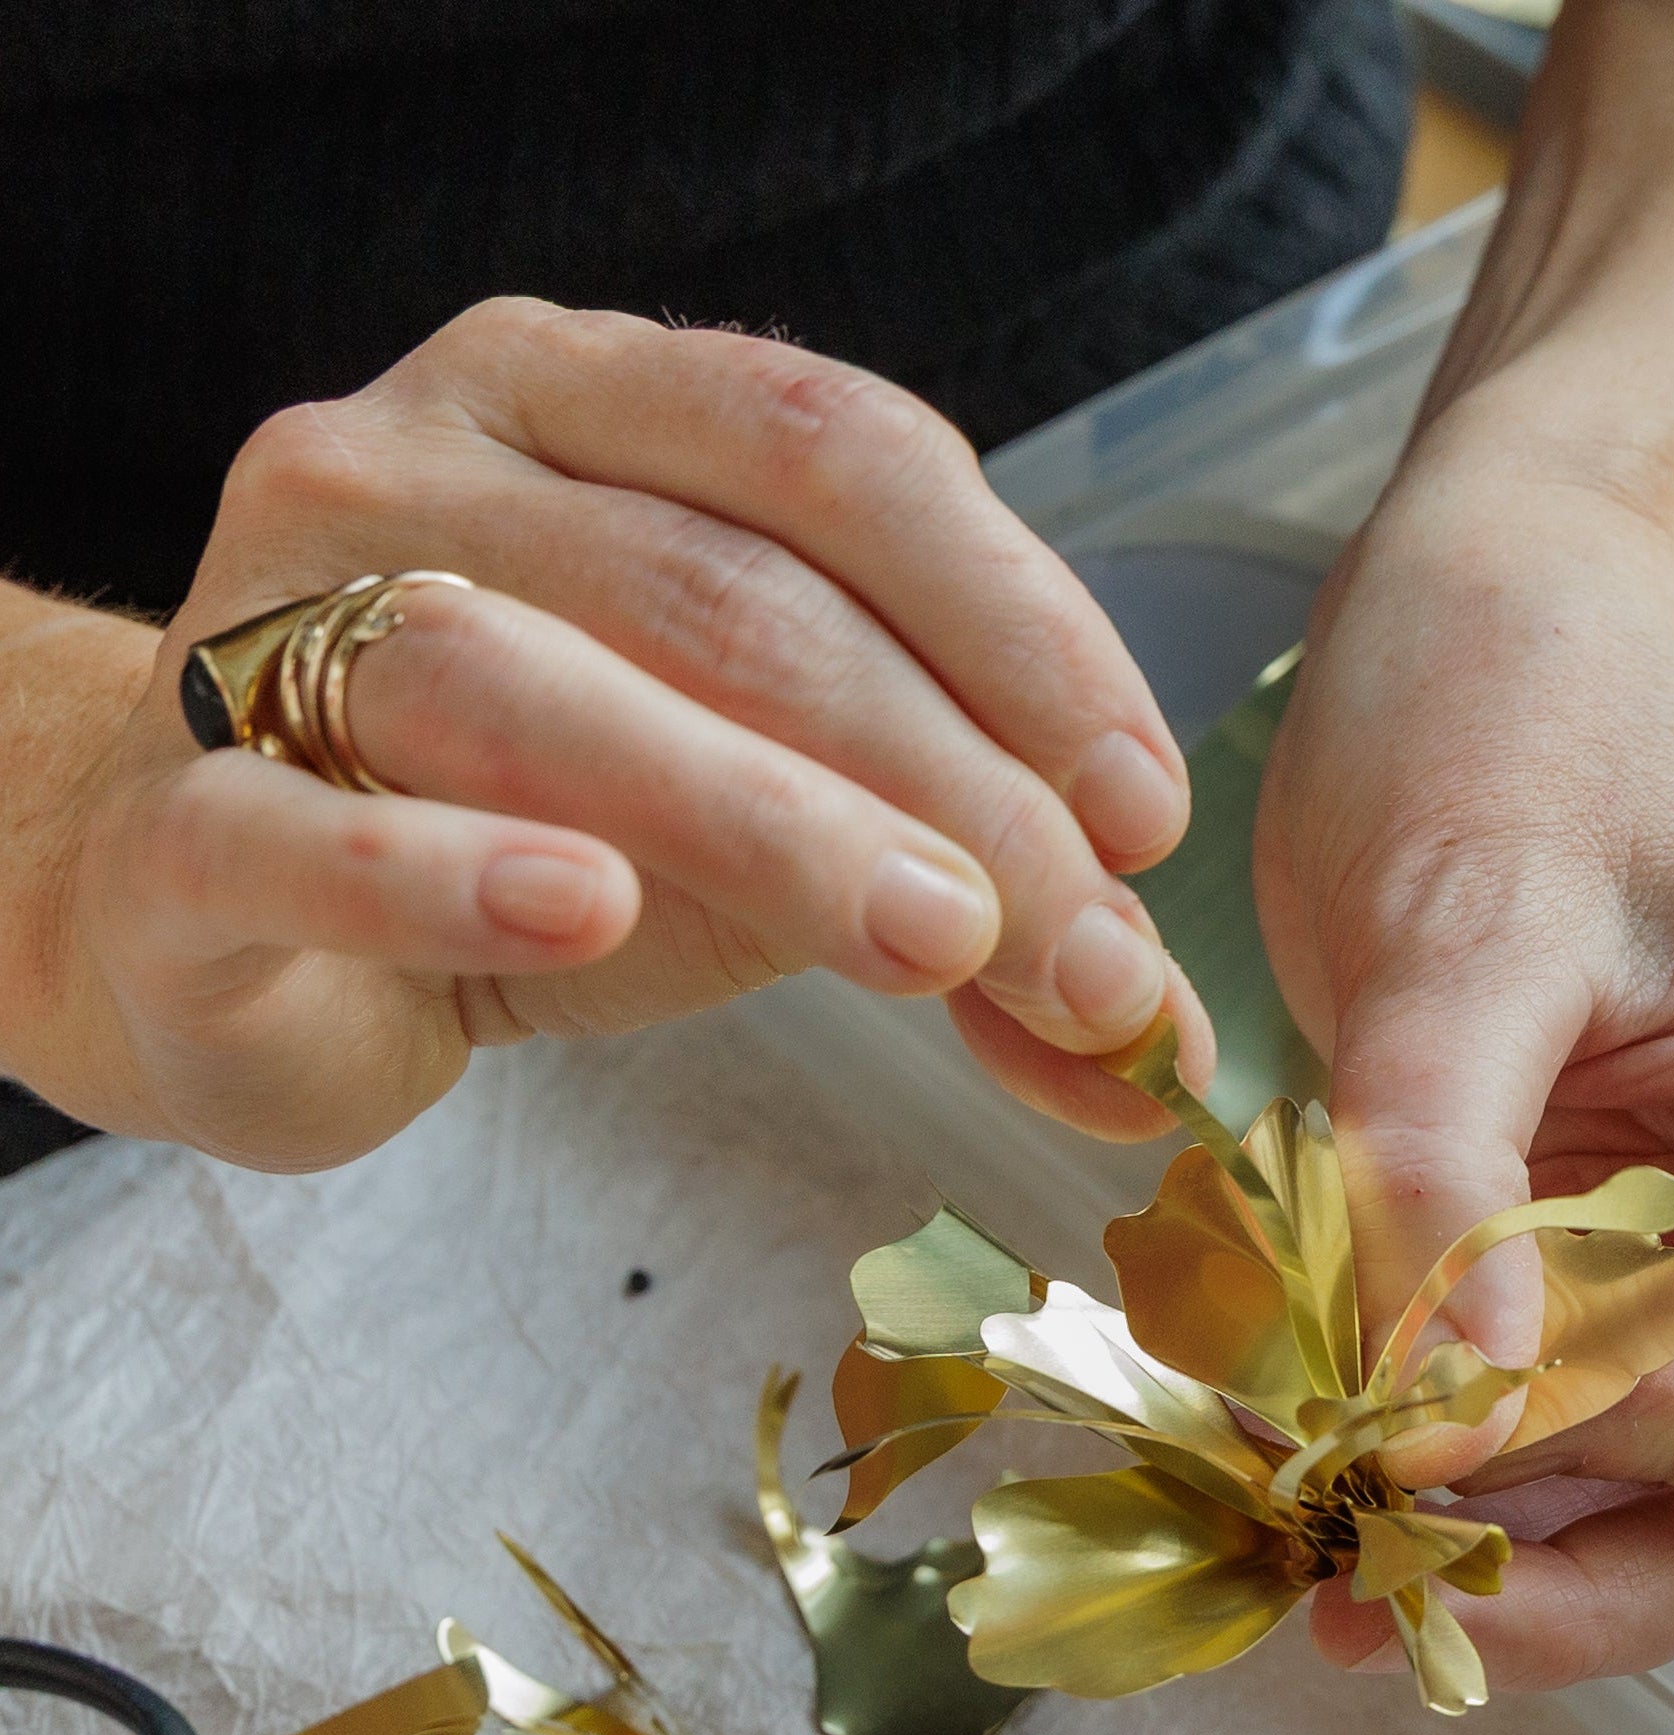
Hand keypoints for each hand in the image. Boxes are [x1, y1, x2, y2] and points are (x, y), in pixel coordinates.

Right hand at [23, 300, 1210, 1168]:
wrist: (230, 929)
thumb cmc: (525, 835)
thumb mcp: (768, 833)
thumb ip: (951, 896)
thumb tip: (1149, 1043)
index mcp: (585, 401)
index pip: (838, 452)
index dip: (1020, 623)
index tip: (1137, 807)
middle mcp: (418, 460)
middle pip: (724, 585)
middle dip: (946, 777)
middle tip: (1084, 951)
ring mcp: (266, 623)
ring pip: (529, 679)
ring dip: (767, 817)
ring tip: (935, 942)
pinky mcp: (173, 827)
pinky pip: (302, 828)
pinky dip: (456, 869)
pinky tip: (593, 908)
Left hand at [1256, 449, 1673, 1688]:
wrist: (1469, 629)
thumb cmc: (1513, 714)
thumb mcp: (1476, 923)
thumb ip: (1454, 1165)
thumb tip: (1443, 1418)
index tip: (1495, 1425)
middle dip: (1584, 1578)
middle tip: (1375, 1608)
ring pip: (1647, 1503)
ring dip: (1492, 1554)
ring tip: (1312, 1561)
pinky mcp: (1580, 1256)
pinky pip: (1532, 1421)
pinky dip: (1431, 1469)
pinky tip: (1303, 1472)